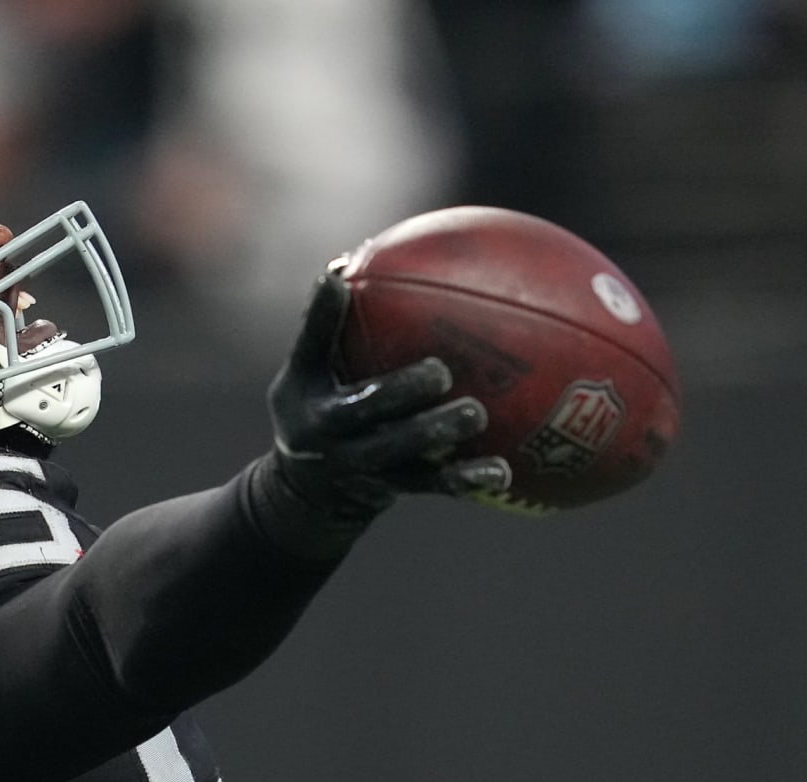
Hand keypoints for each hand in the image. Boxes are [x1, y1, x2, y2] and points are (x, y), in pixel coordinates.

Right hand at [267, 270, 511, 517]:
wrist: (304, 494)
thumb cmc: (313, 410)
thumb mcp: (304, 374)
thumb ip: (323, 328)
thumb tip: (345, 262)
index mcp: (308, 397)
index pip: (311, 350)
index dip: (322, 318)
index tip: (339, 280)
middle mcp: (329, 436)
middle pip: (365, 411)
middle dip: (400, 392)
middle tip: (439, 371)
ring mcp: (361, 469)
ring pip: (400, 453)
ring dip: (437, 434)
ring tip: (475, 414)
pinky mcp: (390, 492)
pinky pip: (432, 485)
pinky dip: (466, 478)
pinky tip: (502, 469)